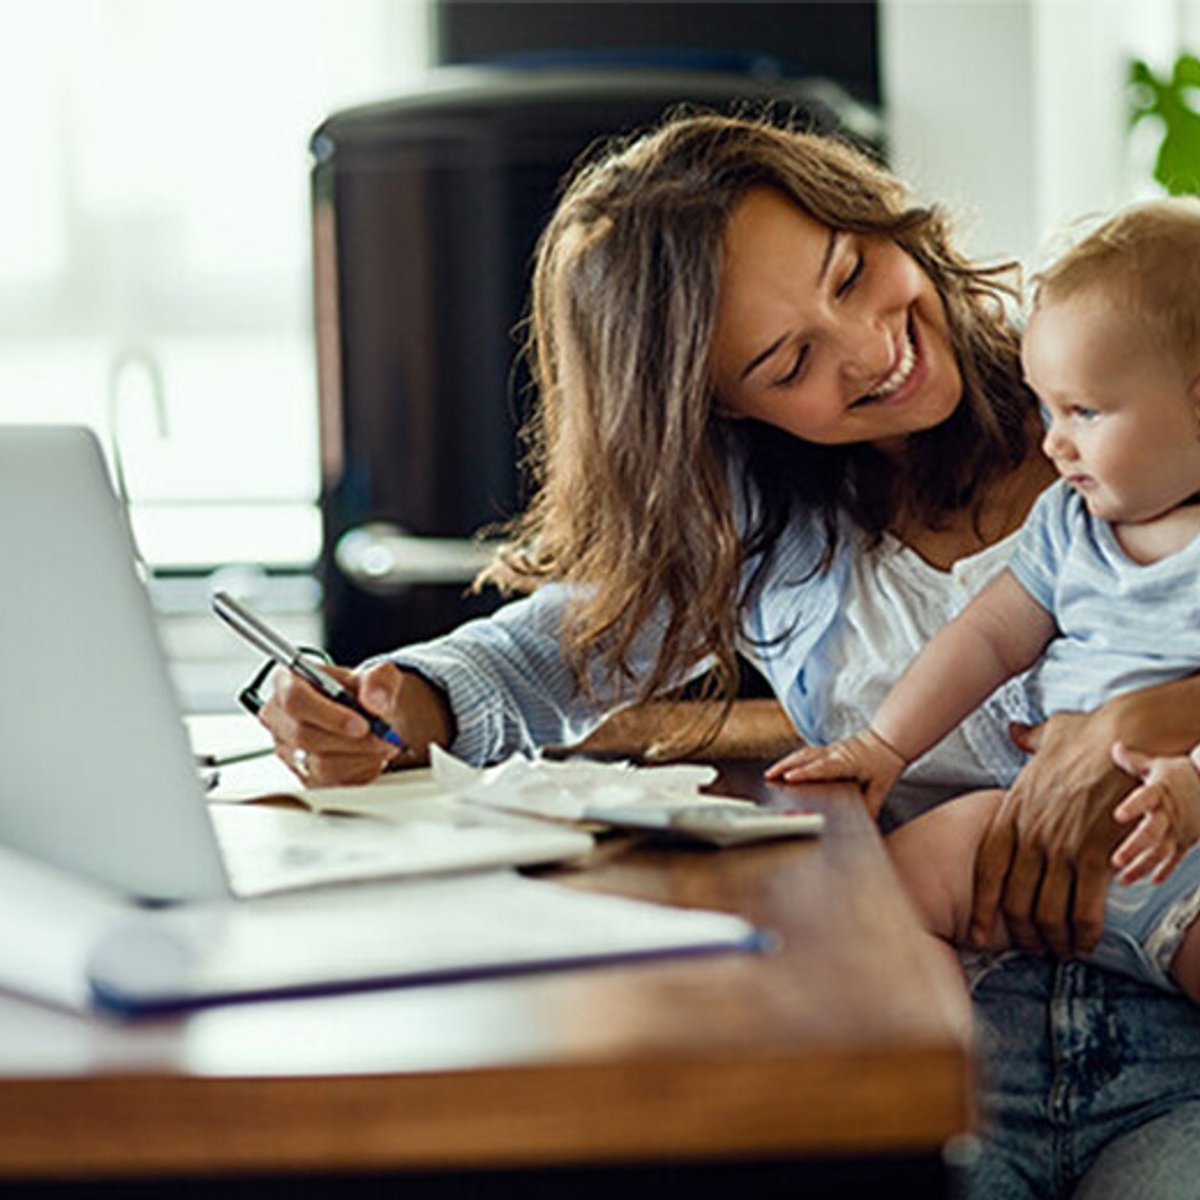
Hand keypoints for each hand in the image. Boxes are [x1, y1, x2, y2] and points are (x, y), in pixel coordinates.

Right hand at [258, 661, 453, 785]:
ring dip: (360, 757)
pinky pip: (331, 784)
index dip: (328, 714)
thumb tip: (375, 701)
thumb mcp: (378, 675)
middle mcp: (280, 718)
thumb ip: (379, 681)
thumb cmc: (363, 693)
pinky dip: (360, 772)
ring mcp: (288, 751)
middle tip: (382, 736)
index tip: (362, 724)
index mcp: (287, 682)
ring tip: (382, 744)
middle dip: (352, 740)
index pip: (294, 700)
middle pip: (305, 737)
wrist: (368, 717)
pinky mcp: (304, 777)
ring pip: (320, 766)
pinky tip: (372, 757)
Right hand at [765, 728, 905, 816]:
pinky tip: (785, 767)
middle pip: (806, 757)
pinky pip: (807, 753)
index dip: (805, 773)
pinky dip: (793, 759)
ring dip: (785, 762)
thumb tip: (864, 825)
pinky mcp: (828, 749)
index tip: (789, 778)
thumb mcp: (882, 789)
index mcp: (847, 762)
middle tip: (769, 776)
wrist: (889, 740)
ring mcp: (830, 749)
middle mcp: (835, 753)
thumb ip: (871, 807)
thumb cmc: (885, 763)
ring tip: (771, 773)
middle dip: (785, 766)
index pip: (822, 767)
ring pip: (804, 753)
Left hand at [968, 712, 1130, 958]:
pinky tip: (1087, 942)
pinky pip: (1084, 909)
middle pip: (1013, 901)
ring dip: (1053, 940)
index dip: (981, 908)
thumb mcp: (1047, 735)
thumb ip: (1027, 740)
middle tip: (1033, 948)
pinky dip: (1084, 934)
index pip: (986, 870)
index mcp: (1011, 811)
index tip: (977, 934)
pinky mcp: (1094, 855)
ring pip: (1046, 912)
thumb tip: (1014, 730)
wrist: (1124, 735)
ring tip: (1060, 951)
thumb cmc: (1089, 735)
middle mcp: (1030, 833)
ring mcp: (1060, 846)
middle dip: (1021, 933)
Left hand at [1110, 741, 1199, 884]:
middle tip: (1117, 861)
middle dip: (1134, 848)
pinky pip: (1176, 858)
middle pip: (1152, 832)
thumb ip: (1134, 761)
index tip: (1118, 815)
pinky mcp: (1186, 840)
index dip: (1133, 806)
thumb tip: (1116, 747)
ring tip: (1123, 879)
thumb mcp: (1157, 765)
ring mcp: (1179, 829)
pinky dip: (1165, 869)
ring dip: (1142, 866)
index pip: (1145, 798)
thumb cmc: (1182, 774)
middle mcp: (1169, 814)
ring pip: (1160, 852)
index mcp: (1159, 792)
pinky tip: (1153, 880)